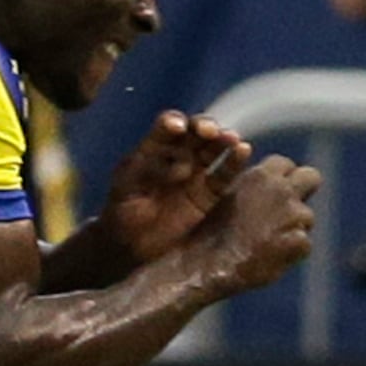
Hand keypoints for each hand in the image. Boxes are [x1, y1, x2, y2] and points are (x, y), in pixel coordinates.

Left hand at [101, 110, 252, 260]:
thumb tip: (180, 158)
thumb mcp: (127, 181)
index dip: (175, 122)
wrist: (129, 243)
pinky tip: (243, 150)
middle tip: (207, 131)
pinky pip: (224, 175)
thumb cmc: (122, 207)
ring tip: (230, 138)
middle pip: (196, 133)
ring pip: (213, 149)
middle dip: (203, 127)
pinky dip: (234, 162)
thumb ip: (149, 162)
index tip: (176, 128)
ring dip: (223, 140)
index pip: (170, 126)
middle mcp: (179, 155)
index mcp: (156, 147)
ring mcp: (196, 173)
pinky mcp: (209, 194)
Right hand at [186, 157, 321, 293]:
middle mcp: (281, 190)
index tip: (272, 194)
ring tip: (266, 243)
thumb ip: (249, 186)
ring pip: (307, 218)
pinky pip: (303, 246)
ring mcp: (292, 216)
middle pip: (311, 177)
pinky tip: (268, 259)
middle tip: (286, 211)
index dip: (280, 179)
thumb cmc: (205, 234)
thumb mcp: (221, 196)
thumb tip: (268, 179)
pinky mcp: (298, 243)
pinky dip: (290, 253)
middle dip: (303, 190)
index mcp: (260, 175)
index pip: (287, 165)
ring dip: (293, 228)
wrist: (201, 269)